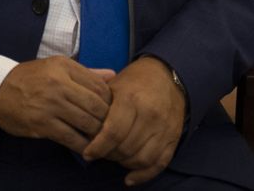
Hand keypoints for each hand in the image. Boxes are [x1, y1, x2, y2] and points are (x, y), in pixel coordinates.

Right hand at [0, 56, 113, 151]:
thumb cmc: (29, 78)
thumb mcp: (55, 67)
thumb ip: (85, 73)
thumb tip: (112, 75)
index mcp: (64, 66)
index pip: (100, 86)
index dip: (110, 102)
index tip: (111, 111)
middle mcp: (58, 83)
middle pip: (97, 106)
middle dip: (107, 120)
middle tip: (110, 128)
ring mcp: (50, 104)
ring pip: (87, 123)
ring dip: (97, 135)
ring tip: (100, 139)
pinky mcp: (42, 123)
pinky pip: (71, 138)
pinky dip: (83, 146)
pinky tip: (87, 148)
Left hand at [81, 57, 185, 185]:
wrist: (167, 76)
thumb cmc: (134, 81)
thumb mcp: (114, 84)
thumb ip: (98, 103)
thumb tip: (80, 126)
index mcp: (131, 99)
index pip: (113, 132)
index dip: (98, 147)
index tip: (87, 154)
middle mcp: (150, 114)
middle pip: (125, 148)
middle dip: (109, 155)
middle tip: (99, 153)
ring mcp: (164, 128)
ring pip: (141, 158)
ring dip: (124, 164)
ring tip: (113, 158)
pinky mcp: (173, 138)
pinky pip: (159, 163)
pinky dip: (143, 175)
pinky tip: (129, 178)